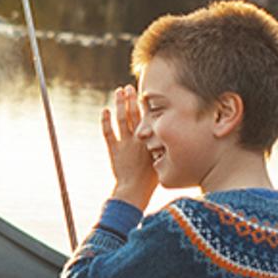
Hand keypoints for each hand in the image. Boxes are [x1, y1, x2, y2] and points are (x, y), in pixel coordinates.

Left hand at [100, 84, 159, 202]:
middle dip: (132, 99)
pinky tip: (105, 110)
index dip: (146, 104)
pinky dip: (105, 121)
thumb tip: (173, 136)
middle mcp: (138, 138)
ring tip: (118, 91)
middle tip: (129, 87)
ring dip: (120, 104)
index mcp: (151, 140)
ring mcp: (125, 143)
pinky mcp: (113, 149)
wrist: (135, 190)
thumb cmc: (151, 179)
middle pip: (135, 114)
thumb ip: (164, 146)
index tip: (145, 93)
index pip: (149, 117)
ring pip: (122, 119)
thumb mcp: (163, 159)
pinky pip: (108, 132)